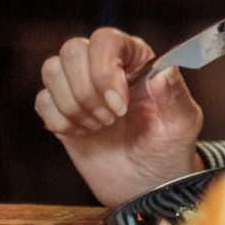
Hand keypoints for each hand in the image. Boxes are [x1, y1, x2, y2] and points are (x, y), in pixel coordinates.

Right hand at [35, 27, 204, 205]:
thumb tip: (165, 71)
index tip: (121, 106)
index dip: (105, 69)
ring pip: (52, 69)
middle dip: (87, 90)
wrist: (145, 184)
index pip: (107, 39)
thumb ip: (175, 95)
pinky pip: (42, 100)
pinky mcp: (61, 110)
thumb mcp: (182, 124)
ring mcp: (81, 87)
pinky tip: (83, 134)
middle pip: (73, 50)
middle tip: (111, 119)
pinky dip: (59, 120)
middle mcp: (106, 66)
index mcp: (138, 60)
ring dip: (73, 105)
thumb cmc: (168, 149)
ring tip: (100, 126)